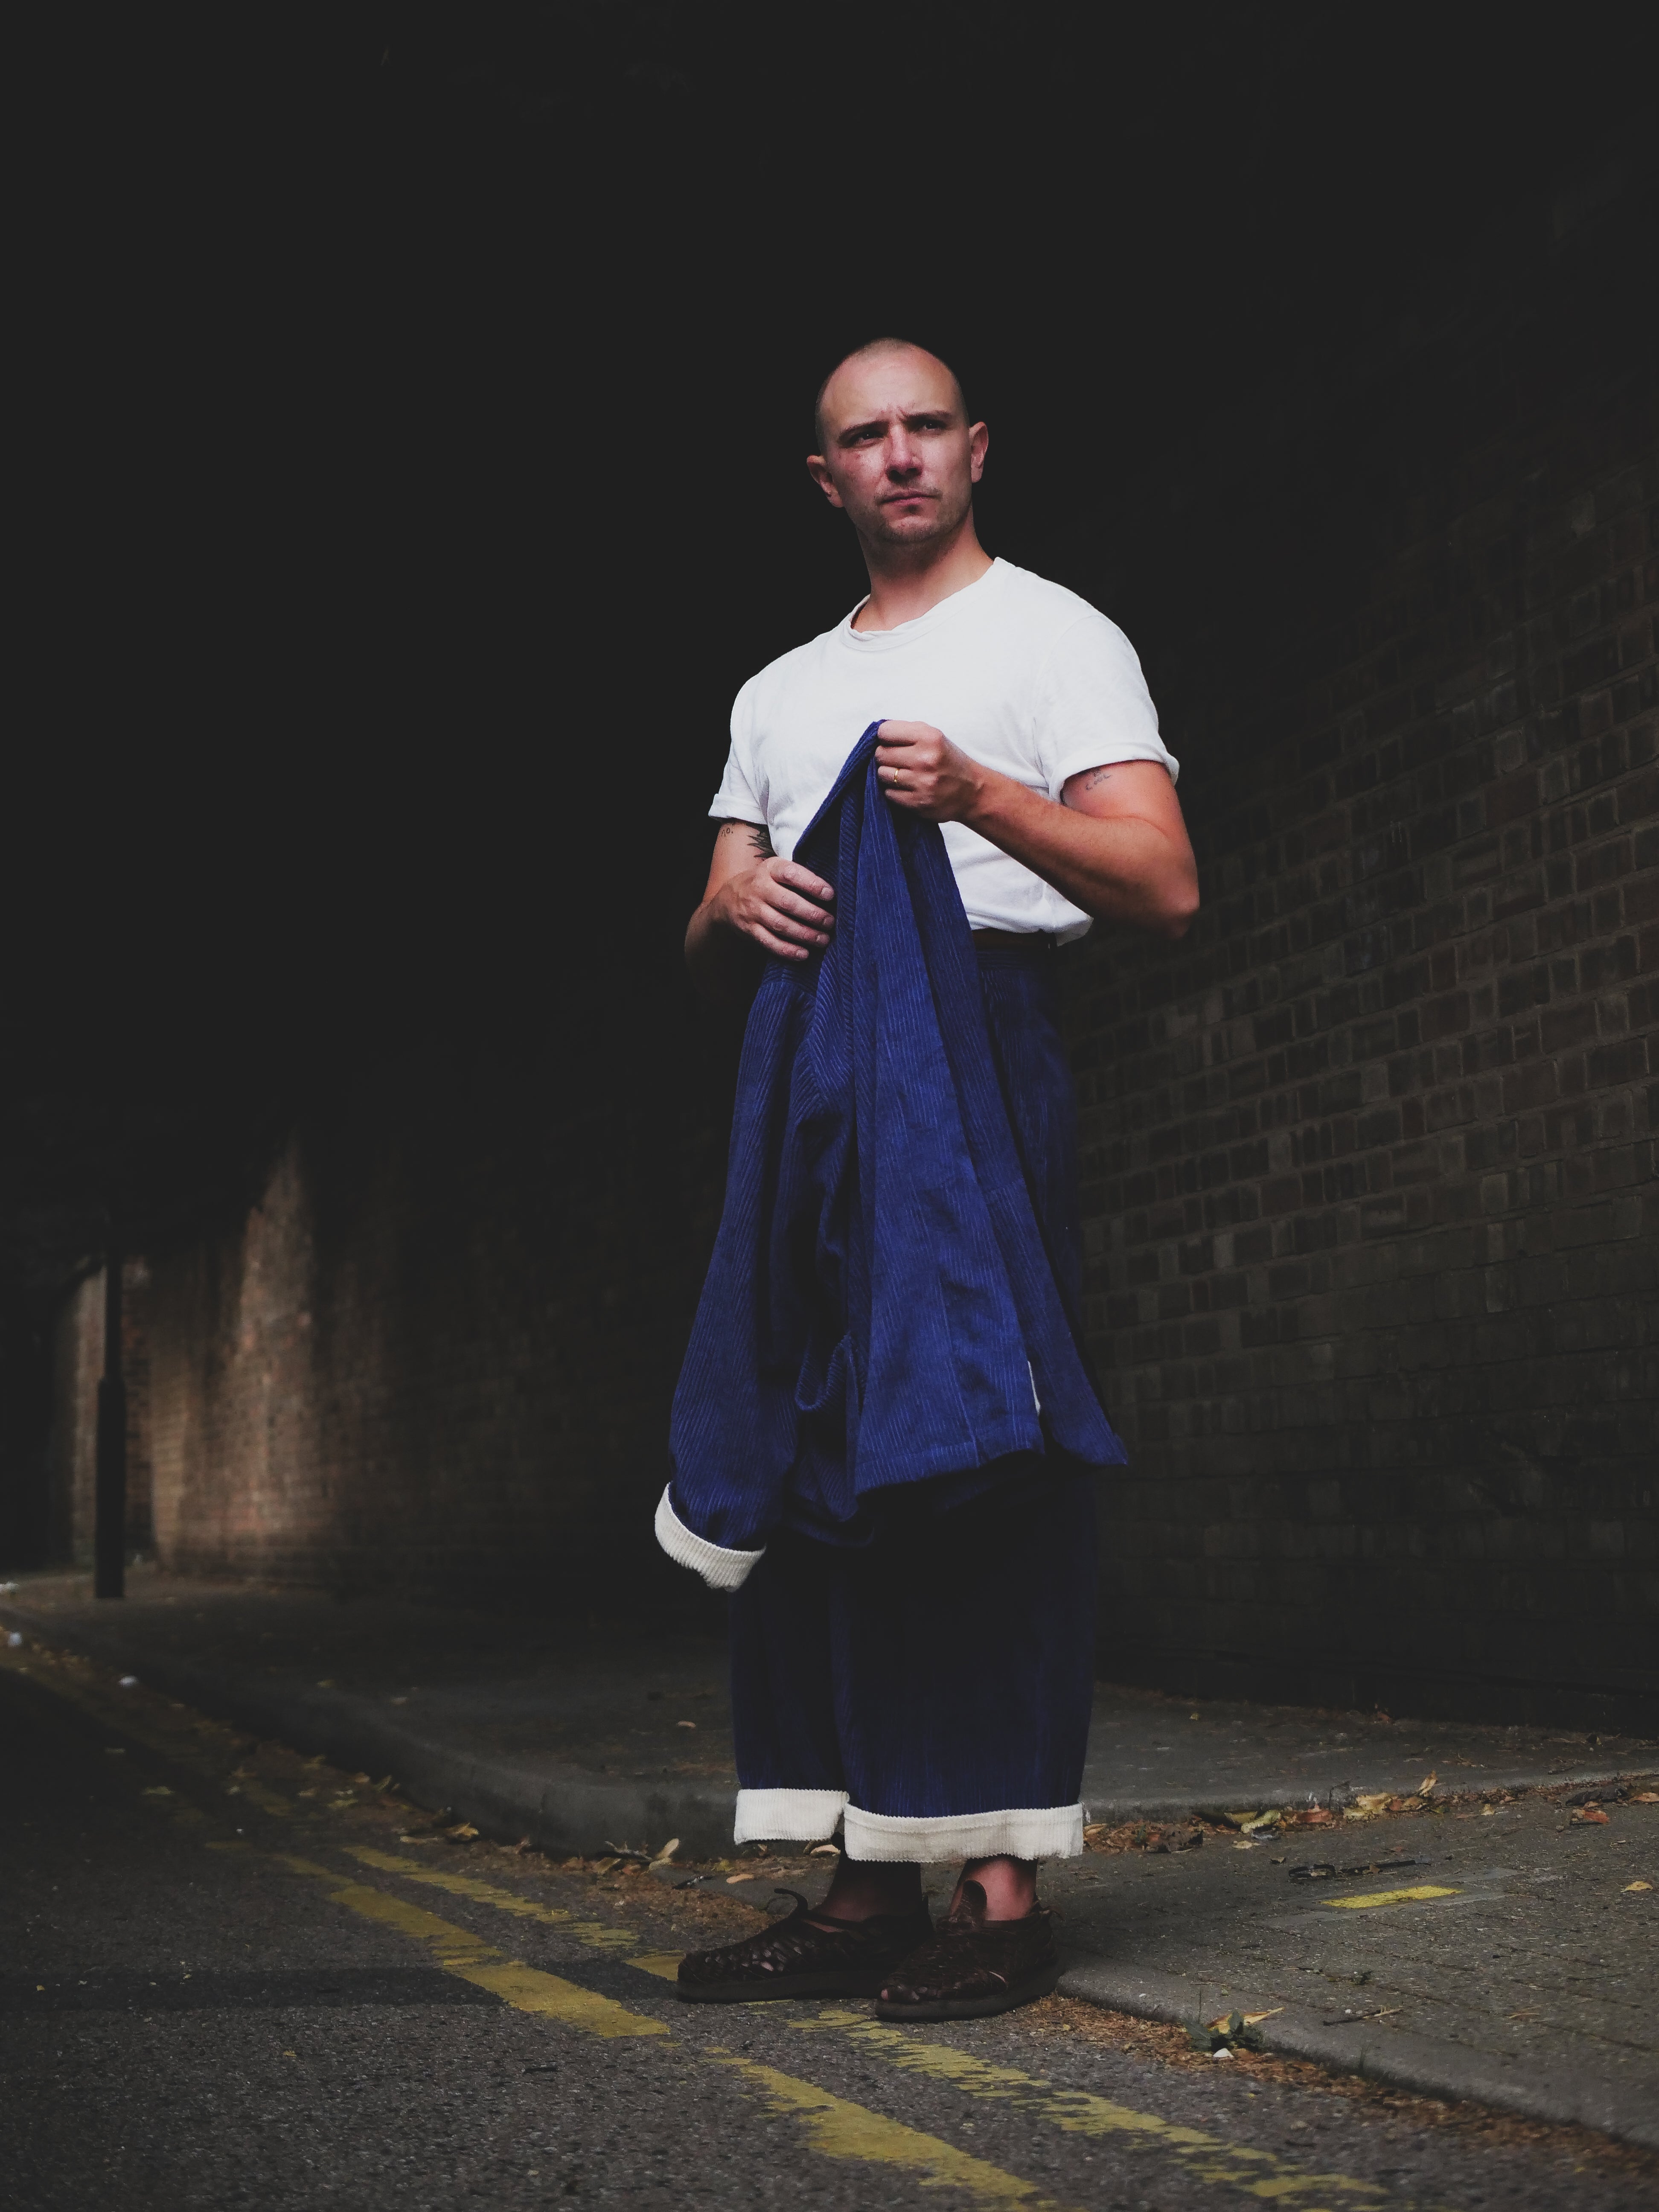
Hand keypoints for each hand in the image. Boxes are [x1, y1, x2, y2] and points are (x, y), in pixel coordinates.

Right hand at [715, 853, 834, 960]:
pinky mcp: (749, 930)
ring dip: (805, 934)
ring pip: (781, 925)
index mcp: (770, 869)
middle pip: (788, 903)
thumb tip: (831, 894)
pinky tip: (804, 954)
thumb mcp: (776, 870)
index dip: (812, 884)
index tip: (830, 895)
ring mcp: (753, 910)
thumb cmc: (765, 883)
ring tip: (823, 939)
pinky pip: (770, 942)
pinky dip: (788, 950)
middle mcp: (759, 888)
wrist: (728, 899)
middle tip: (830, 922)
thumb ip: (799, 876)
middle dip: (813, 914)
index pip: (792, 874)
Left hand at [874, 721, 989, 822]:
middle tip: (898, 760)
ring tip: (903, 774)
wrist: (972, 791)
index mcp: (929, 737)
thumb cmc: (947, 760)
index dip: (885, 737)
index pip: (885, 732)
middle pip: (881, 754)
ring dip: (888, 774)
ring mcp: (921, 782)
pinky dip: (894, 791)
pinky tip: (907, 788)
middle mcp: (925, 759)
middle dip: (885, 756)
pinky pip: (889, 793)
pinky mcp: (918, 802)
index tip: (891, 742)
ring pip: (882, 774)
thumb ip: (907, 732)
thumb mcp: (934, 737)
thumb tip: (876, 733)